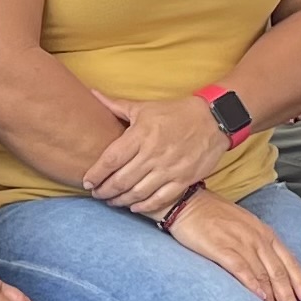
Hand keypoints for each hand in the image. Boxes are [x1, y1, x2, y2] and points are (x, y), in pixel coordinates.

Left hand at [81, 93, 234, 210]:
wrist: (213, 119)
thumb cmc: (175, 113)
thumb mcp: (145, 107)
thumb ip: (116, 105)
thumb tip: (92, 94)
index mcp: (141, 134)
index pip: (111, 159)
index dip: (96, 173)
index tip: (87, 182)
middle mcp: (153, 153)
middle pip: (121, 179)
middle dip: (105, 190)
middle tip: (96, 194)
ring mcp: (169, 168)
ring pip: (138, 192)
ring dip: (121, 200)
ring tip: (111, 201)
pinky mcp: (183, 179)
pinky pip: (160, 199)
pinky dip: (144, 206)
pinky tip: (134, 207)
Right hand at [167, 190, 300, 300]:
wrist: (188, 203)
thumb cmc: (214, 215)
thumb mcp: (244, 226)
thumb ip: (257, 246)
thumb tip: (267, 272)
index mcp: (264, 233)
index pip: (288, 260)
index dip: (300, 281)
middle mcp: (257, 238)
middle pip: (279, 271)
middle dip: (290, 296)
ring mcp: (240, 242)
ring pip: (263, 273)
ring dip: (274, 296)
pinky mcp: (221, 248)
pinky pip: (241, 268)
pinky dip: (252, 284)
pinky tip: (258, 298)